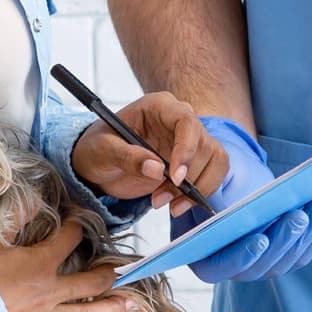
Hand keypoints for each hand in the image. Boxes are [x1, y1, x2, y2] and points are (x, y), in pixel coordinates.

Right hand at [0, 221, 132, 311]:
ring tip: (131, 307)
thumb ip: (13, 219)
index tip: (80, 218)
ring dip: (110, 310)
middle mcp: (49, 291)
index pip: (69, 239)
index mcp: (40, 262)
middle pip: (90, 281)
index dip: (77, 226)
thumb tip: (32, 202)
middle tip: (126, 271)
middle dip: (109, 274)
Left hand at [70, 91, 229, 214]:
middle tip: (161, 198)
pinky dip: (200, 193)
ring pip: (213, 161)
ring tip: (168, 204)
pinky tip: (177, 205)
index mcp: (158, 107)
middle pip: (204, 144)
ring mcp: (188, 141)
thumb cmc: (97, 149)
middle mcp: (178, 120)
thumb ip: (128, 157)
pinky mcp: (192, 162)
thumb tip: (156, 168)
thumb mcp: (103, 150)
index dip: (186, 149)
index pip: (186, 120)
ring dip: (196, 188)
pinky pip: (211, 175)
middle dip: (187, 177)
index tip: (175, 177)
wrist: (98, 165)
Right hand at [174, 117, 311, 282]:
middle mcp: (232, 267)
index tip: (260, 239)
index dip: (242, 255)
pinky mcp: (283, 256)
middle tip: (299, 215)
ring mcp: (260, 264)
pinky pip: (303, 251)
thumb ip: (212, 193)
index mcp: (204, 255)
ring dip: (307, 233)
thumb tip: (227, 209)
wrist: (235, 176)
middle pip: (260, 265)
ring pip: (286, 259)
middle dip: (283, 239)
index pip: (221, 266)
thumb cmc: (217, 177)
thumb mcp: (211, 181)